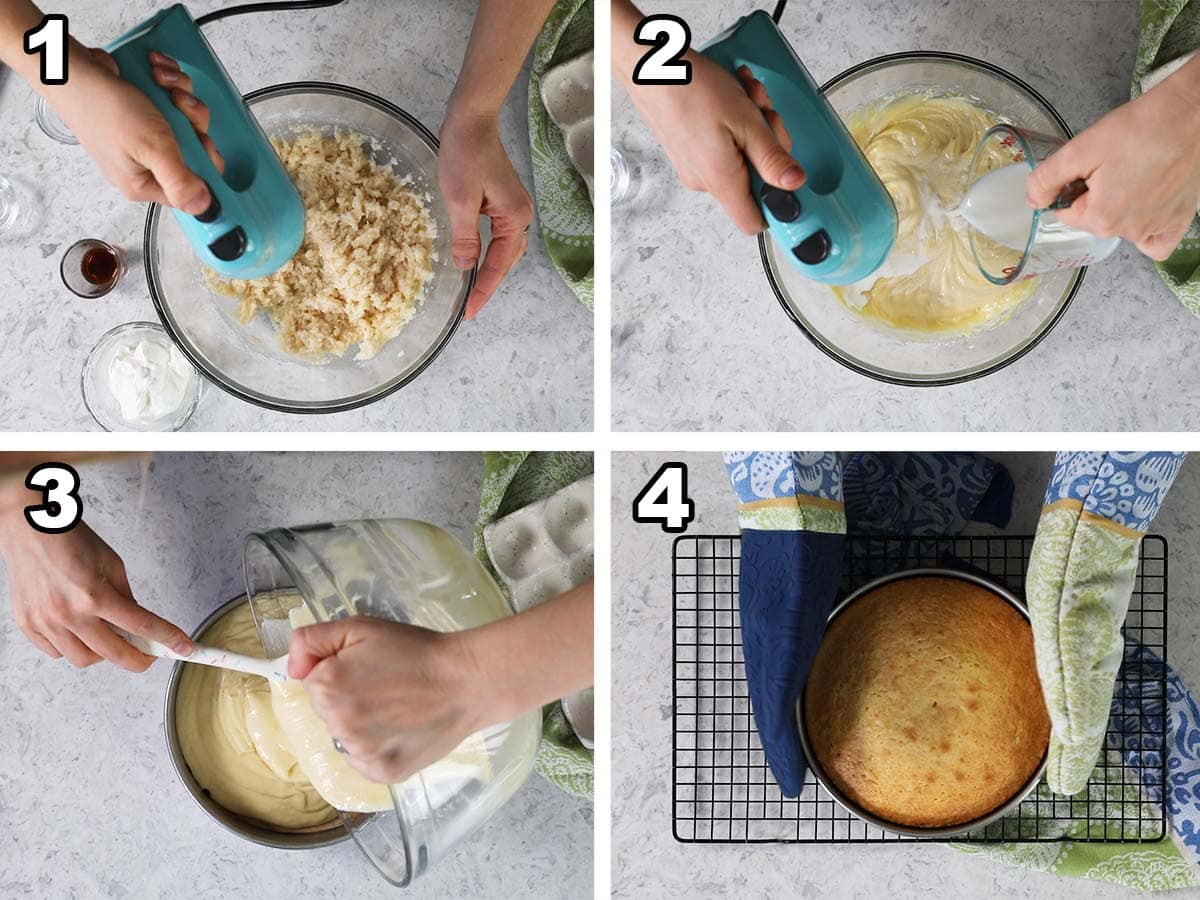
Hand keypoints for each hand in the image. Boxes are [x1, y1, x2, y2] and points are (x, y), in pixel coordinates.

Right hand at [0, 497, 193, 670]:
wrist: (30, 529)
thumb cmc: (71, 540)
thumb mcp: (112, 563)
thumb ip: (125, 597)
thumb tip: (137, 624)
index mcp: (95, 595)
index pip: (141, 626)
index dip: (166, 640)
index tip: (184, 649)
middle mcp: (68, 613)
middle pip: (114, 654)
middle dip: (139, 659)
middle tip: (149, 653)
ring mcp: (45, 622)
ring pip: (84, 660)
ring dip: (103, 654)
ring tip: (109, 635)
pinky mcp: (27, 625)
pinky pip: (56, 652)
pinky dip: (73, 648)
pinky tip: (80, 631)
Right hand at [47, 46, 223, 212]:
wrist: (74, 70)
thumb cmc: (105, 109)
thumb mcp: (152, 149)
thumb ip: (180, 181)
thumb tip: (202, 208)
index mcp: (144, 184)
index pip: (191, 188)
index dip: (205, 163)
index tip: (203, 140)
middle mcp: (144, 165)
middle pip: (194, 150)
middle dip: (192, 120)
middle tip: (180, 105)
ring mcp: (144, 138)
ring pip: (186, 121)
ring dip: (181, 96)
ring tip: (162, 83)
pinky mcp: (143, 114)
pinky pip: (172, 102)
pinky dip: (169, 85)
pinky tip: (157, 74)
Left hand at [288, 616, 485, 783]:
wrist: (466, 681)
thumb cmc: (417, 651)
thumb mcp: (360, 627)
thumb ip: (311, 640)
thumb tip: (290, 669)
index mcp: (327, 687)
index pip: (313, 683)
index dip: (339, 670)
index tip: (368, 666)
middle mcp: (338, 725)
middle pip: (327, 712)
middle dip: (348, 698)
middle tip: (386, 684)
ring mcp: (360, 754)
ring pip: (345, 737)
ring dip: (362, 724)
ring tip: (398, 707)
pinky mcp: (381, 773)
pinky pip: (363, 760)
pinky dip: (378, 747)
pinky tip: (401, 728)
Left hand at [438, 110, 533, 317]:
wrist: (471, 120)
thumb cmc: (465, 155)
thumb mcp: (459, 201)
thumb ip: (465, 238)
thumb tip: (466, 267)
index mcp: (514, 218)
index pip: (499, 265)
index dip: (482, 290)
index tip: (467, 311)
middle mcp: (520, 216)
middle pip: (507, 261)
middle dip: (488, 284)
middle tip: (467, 307)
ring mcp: (513, 208)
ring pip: (504, 249)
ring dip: (489, 269)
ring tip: (471, 290)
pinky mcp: (502, 201)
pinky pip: (498, 236)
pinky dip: (488, 251)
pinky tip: (474, 259)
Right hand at [622, 52, 804, 233]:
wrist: (653, 69)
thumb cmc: (693, 90)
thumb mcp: (746, 121)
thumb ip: (772, 158)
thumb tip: (795, 184)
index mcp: (721, 180)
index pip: (755, 222)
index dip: (777, 203)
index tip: (786, 175)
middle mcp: (705, 182)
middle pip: (754, 183)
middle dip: (768, 147)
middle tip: (766, 114)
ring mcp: (696, 168)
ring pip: (741, 160)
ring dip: (753, 129)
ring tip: (748, 97)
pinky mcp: (690, 154)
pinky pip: (724, 149)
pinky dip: (735, 126)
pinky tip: (735, 100)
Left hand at [1026, 65, 1199, 260]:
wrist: (1188, 114)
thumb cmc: (1137, 129)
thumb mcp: (1079, 149)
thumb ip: (1047, 178)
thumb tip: (1032, 201)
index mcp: (1101, 218)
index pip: (1066, 212)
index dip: (1071, 188)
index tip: (1087, 167)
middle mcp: (1129, 231)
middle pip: (1094, 219)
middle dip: (1095, 197)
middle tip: (1112, 165)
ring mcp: (1156, 228)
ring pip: (1122, 228)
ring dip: (1120, 208)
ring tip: (1133, 175)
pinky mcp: (1180, 220)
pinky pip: (1156, 243)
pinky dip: (1148, 233)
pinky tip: (1146, 212)